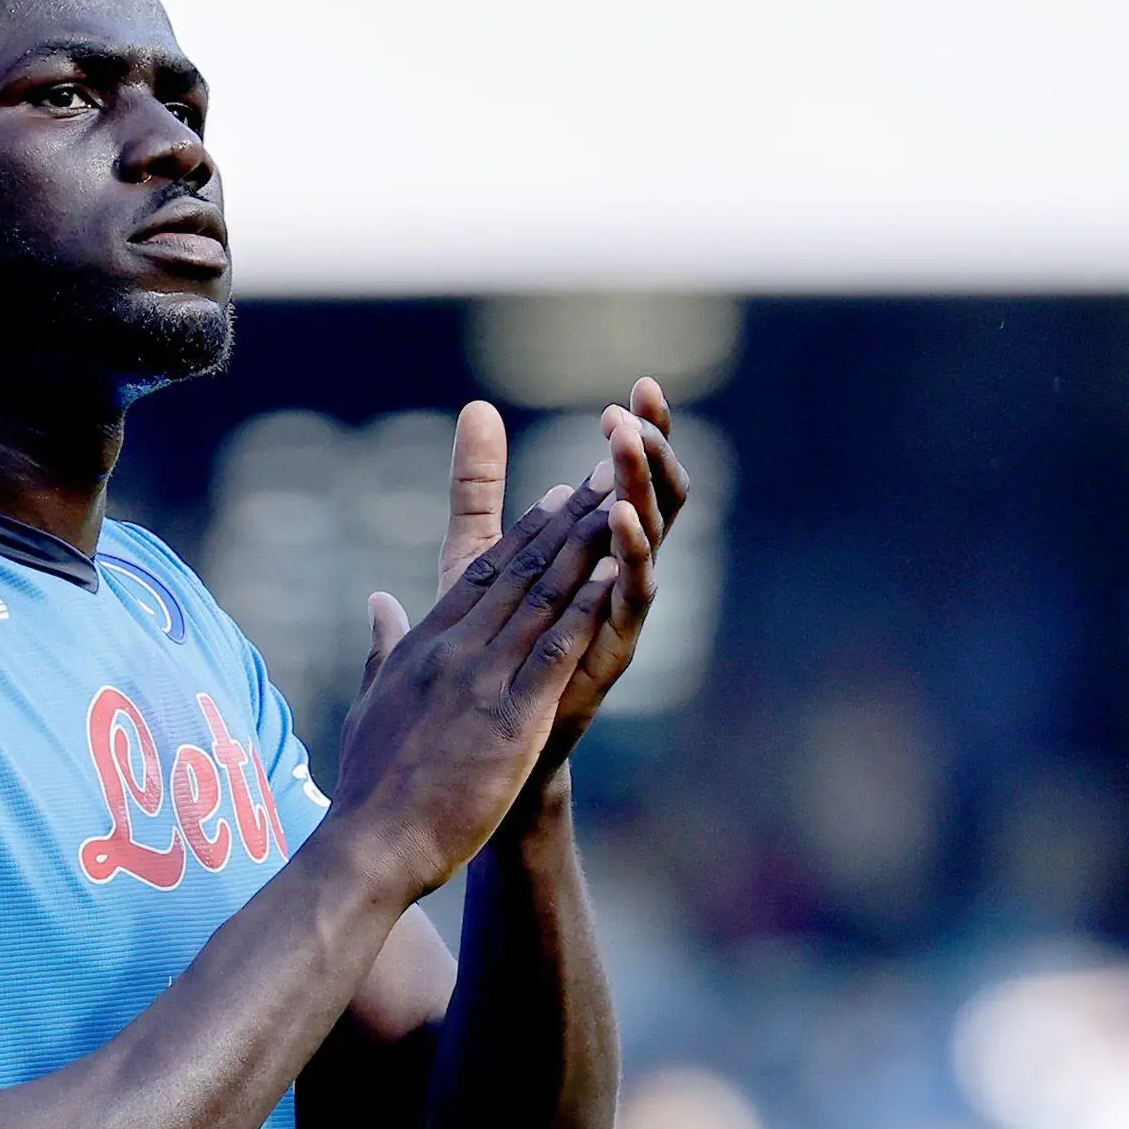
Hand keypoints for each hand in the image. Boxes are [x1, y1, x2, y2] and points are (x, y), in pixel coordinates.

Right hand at [324, 451, 624, 899]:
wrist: (370, 844)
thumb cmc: (368, 789)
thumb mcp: (371, 705)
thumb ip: (380, 648)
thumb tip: (378, 603)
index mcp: (420, 647)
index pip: (479, 575)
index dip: (521, 533)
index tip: (553, 497)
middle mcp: (451, 650)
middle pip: (517, 571)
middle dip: (564, 519)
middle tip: (600, 474)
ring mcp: (480, 680)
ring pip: (542, 597)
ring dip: (585, 546)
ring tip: (618, 503)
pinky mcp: (509, 717)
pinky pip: (555, 650)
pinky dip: (587, 607)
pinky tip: (615, 573)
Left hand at [437, 381, 691, 792]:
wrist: (482, 743)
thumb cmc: (485, 648)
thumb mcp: (477, 551)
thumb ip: (478, 486)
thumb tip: (475, 410)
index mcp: (593, 550)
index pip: (627, 478)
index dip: (641, 434)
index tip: (643, 385)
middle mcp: (617, 575)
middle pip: (654, 498)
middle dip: (652, 451)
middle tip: (642, 406)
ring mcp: (618, 611)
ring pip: (648, 538)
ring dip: (640, 488)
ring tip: (626, 446)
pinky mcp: (610, 648)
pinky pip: (631, 595)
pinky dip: (630, 554)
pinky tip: (621, 517)